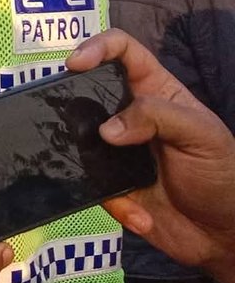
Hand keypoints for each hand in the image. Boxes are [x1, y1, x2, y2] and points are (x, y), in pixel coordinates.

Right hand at [68, 31, 234, 282]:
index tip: (76, 64)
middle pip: (87, 90)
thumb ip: (158, 117)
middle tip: (65, 117)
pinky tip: (142, 215)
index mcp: (155, 92)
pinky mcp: (107, 183)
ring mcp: (114, 149)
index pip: (122, 51)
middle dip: (72, 100)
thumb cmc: (222, 174)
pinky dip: (117, 203)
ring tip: (113, 179)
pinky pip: (91, 184)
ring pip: (78, 138)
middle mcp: (128, 115)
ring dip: (87, 158)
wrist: (224, 235)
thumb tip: (106, 129)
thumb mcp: (203, 135)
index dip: (97, 46)